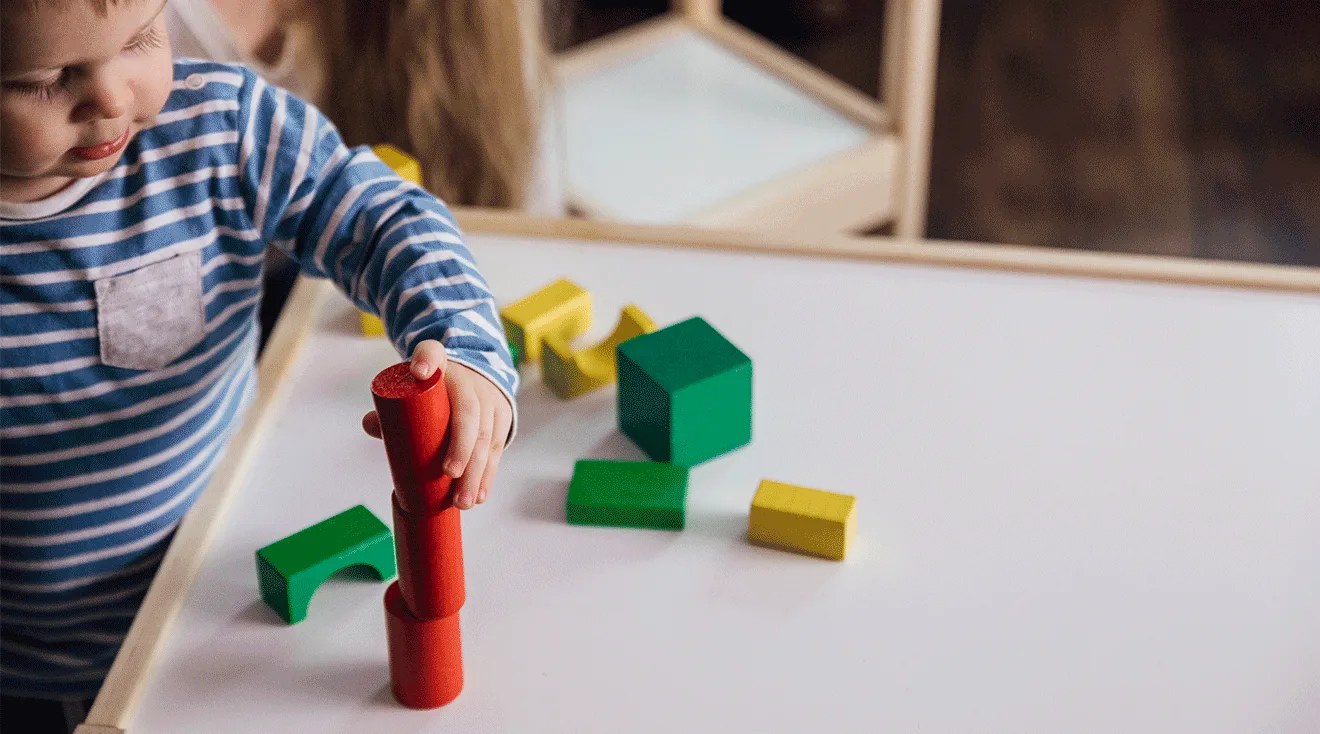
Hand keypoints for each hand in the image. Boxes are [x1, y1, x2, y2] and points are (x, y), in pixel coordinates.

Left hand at [362, 340, 512, 509]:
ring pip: (487, 437)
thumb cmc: (435, 385)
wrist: (475, 370)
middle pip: (469, 413)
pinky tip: (480, 496)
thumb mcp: (416, 387)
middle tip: (449, 474)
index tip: (419, 370)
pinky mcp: (502, 418)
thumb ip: (392, 405)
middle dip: (463, 448)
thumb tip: (370, 424)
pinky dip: (488, 474)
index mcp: (444, 364)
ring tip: (463, 501)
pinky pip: (497, 448)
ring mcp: (490, 399)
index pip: (433, 353)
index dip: (427, 360)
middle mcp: (471, 380)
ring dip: (477, 472)